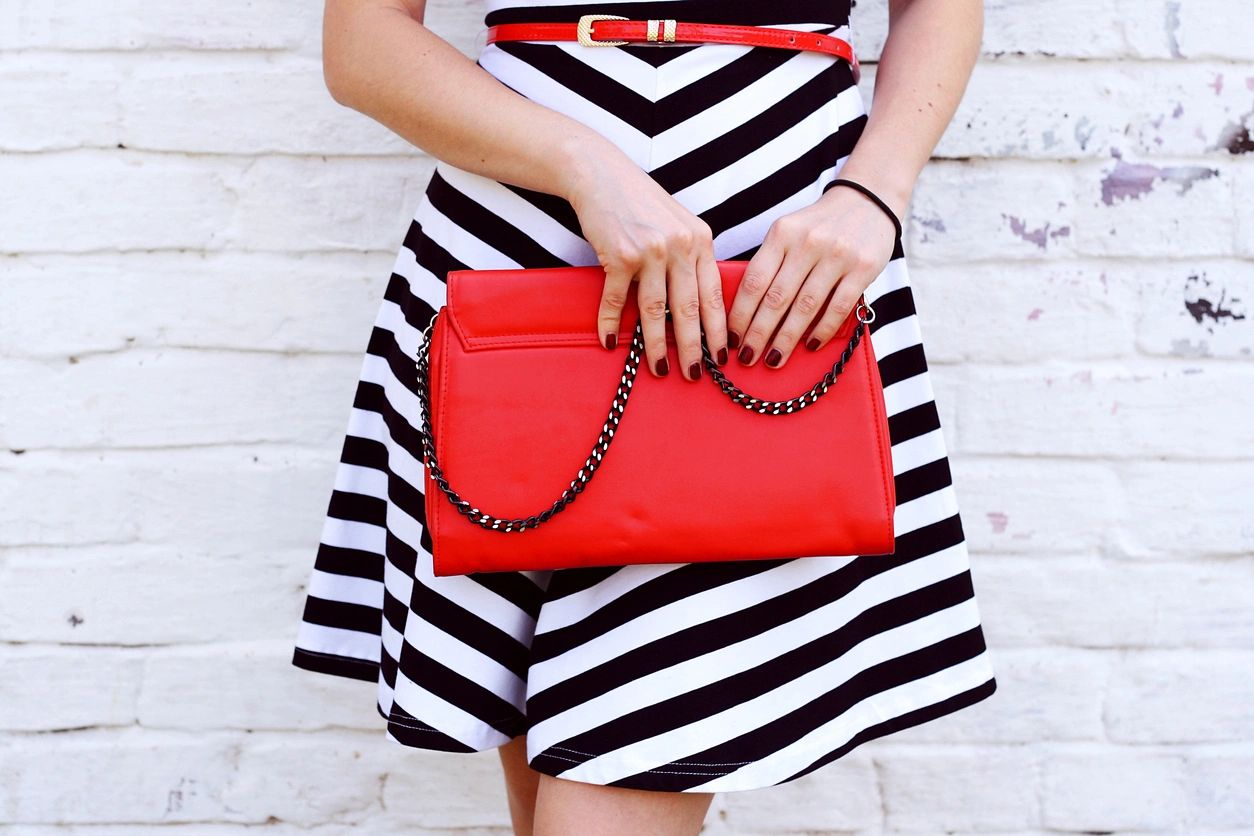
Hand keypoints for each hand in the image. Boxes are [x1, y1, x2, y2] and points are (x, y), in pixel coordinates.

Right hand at [565, 150, 728, 380]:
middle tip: (695, 374)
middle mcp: (681, 245)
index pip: (714, 293)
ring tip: (660, 368)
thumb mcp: (678, 223)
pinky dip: (612, 323)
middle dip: (694, 346)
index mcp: (701, 239)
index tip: (723, 355)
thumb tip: (696, 300)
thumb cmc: (639, 201)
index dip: (719, 328)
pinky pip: (617, 300)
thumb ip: (691, 255)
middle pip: (690, 308)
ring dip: (656, 344)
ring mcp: (651, 250)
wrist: (600, 174)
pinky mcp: (620, 255)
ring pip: (657, 310)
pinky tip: (611, 342)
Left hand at [726, 186, 897, 368]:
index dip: (741, 314)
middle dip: (759, 333)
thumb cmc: (819, 226)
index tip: (732, 338)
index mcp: (782, 233)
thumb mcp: (789, 233)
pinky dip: (823, 330)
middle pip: (776, 297)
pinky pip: (839, 307)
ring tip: (774, 359)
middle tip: (748, 358)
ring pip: (805, 306)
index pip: (754, 280)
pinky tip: (811, 345)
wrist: (867, 202)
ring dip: (787, 338)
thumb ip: (771, 263)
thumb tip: (747, 313)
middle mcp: (808, 242)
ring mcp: (837, 254)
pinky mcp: (863, 268)